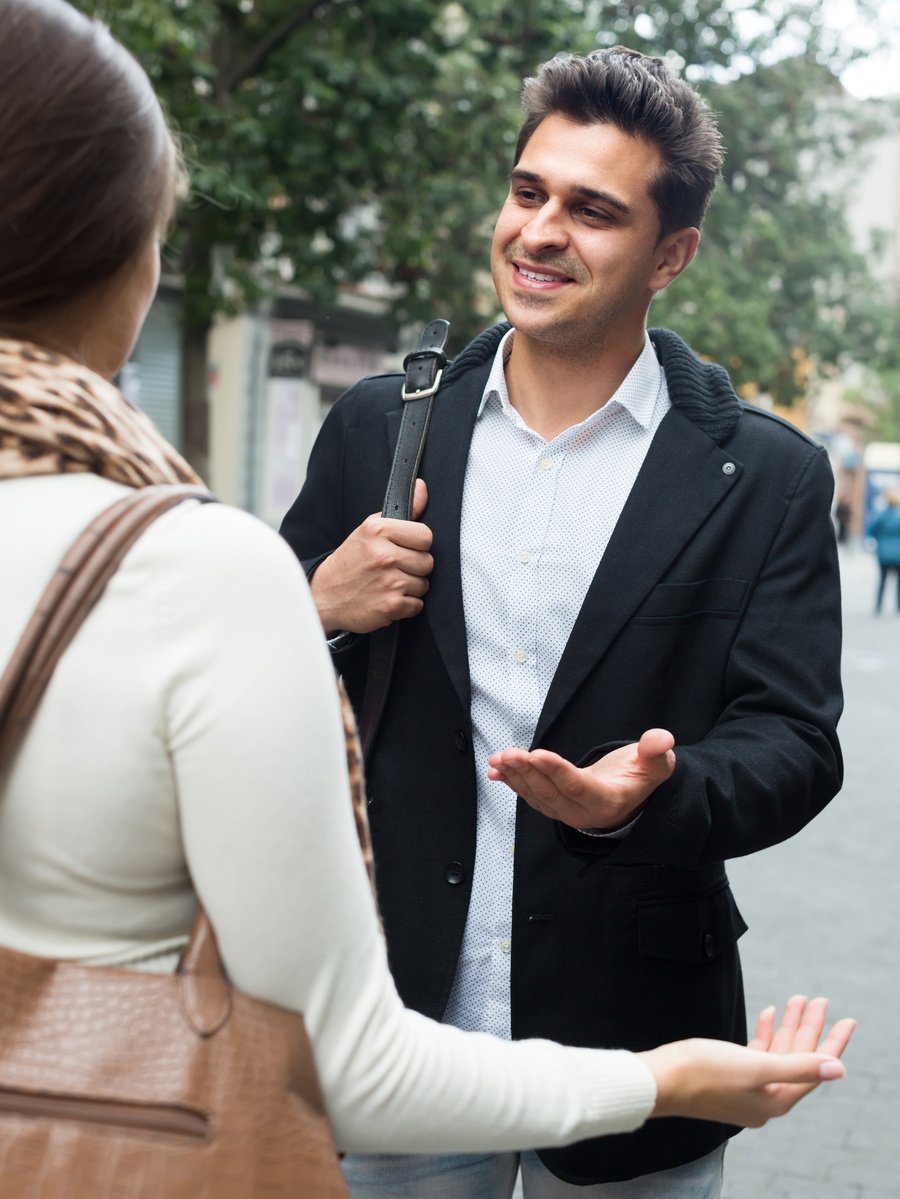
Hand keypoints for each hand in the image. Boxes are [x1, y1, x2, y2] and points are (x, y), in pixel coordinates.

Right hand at [310, 479, 432, 634]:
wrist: (324, 595)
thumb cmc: (350, 561)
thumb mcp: (370, 528)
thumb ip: (403, 510)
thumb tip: (422, 487)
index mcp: (378, 531)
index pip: (425, 536)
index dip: (418, 544)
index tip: (404, 548)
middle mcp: (384, 556)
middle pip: (427, 562)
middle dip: (414, 567)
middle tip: (394, 568)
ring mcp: (388, 582)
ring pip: (424, 585)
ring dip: (410, 587)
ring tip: (388, 582)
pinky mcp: (390, 606)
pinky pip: (417, 605)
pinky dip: (405, 605)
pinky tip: (387, 597)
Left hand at [486, 729, 674, 830]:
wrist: (632, 794)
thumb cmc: (643, 775)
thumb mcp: (657, 764)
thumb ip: (657, 751)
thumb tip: (661, 738)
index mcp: (608, 801)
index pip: (578, 787)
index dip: (556, 771)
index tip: (536, 754)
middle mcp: (584, 813)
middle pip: (551, 794)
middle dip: (528, 773)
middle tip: (508, 754)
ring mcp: (567, 813)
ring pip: (537, 796)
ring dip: (516, 777)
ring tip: (498, 759)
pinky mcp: (555, 807)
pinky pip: (531, 797)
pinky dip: (513, 783)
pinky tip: (496, 770)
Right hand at [641, 996, 855, 1127]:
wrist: (661, 1080)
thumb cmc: (705, 1073)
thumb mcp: (757, 1067)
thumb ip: (799, 1066)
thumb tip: (839, 1069)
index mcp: (776, 1101)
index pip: (815, 1069)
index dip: (833, 1042)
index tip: (846, 1019)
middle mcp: (765, 1099)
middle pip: (797, 1059)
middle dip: (809, 1028)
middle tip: (820, 1000)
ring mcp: (747, 1088)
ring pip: (778, 1052)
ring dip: (788, 1026)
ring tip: (798, 999)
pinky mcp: (729, 1076)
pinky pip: (758, 1053)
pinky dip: (766, 1032)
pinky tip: (768, 1012)